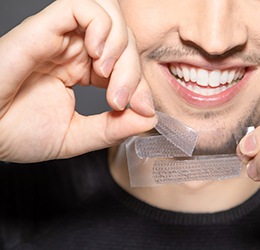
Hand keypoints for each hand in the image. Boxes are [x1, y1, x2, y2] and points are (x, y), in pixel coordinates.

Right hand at [0, 0, 156, 162]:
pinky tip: (97, 57)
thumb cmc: (18, 133)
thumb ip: (114, 127)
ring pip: (110, 18)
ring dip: (120, 45)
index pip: (126, 62)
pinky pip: (82, 7)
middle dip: (133, 70)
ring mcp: (61, 37)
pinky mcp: (45, 28)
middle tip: (122, 100)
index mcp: (83, 70)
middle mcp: (76, 50)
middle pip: (123, 39)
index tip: (143, 109)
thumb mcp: (77, 136)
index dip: (141, 82)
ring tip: (106, 75)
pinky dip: (101, 27)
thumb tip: (150, 117)